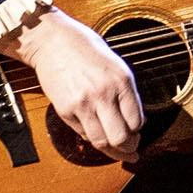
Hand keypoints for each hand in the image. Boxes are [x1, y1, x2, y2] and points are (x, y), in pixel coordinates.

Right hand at [0, 8, 143, 162]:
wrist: (53, 42)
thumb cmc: (85, 50)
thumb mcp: (115, 66)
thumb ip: (125, 93)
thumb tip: (134, 121)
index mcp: (121, 81)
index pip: (137, 121)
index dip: (138, 132)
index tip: (137, 133)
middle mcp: (104, 94)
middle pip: (121, 137)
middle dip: (128, 148)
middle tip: (131, 150)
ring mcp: (83, 104)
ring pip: (101, 142)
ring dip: (111, 150)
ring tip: (116, 150)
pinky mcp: (65, 110)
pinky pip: (83, 134)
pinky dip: (92, 137)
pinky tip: (97, 134)